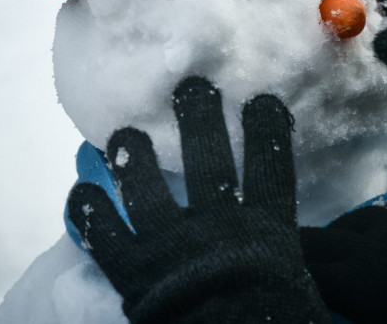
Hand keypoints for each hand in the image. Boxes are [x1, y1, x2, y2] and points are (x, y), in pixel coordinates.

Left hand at [67, 76, 328, 323]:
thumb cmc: (272, 322)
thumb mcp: (297, 289)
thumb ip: (289, 260)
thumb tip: (304, 250)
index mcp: (265, 231)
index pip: (271, 168)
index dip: (267, 131)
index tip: (263, 100)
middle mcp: (217, 225)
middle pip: (207, 160)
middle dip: (199, 118)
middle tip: (192, 87)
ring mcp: (169, 245)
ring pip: (145, 188)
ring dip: (134, 157)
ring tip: (125, 133)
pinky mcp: (131, 271)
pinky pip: (102, 234)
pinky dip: (89, 211)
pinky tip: (82, 191)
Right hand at [301, 193, 386, 323]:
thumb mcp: (383, 319)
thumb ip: (356, 308)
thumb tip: (339, 300)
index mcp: (352, 283)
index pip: (308, 268)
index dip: (289, 262)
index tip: (276, 257)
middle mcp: (364, 247)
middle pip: (322, 240)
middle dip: (303, 242)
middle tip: (290, 241)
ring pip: (359, 218)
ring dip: (347, 228)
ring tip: (341, 234)